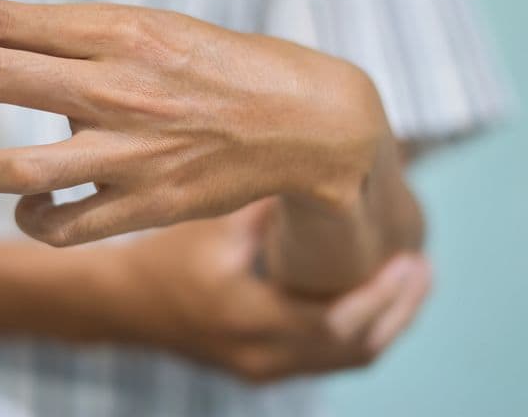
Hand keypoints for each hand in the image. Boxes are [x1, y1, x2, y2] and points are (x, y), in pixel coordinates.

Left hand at [0, 0, 388, 245]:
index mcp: (122, 32)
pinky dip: (29, 219)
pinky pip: (60, 227)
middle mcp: (118, 89)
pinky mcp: (145, 206)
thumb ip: (92, 38)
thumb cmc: (228, 68)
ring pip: (11, 167)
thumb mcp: (161, 29)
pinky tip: (30, 205)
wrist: (304, 123)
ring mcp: (129, 154)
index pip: (4, 19)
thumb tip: (21, 48)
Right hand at [101, 201, 430, 381]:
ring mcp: (263, 368)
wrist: (123, 304)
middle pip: (355, 350)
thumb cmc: (163, 259)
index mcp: (253, 319)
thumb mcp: (214, 226)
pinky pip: (323, 359)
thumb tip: (321, 176)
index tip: (413, 261)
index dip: (383, 295)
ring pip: (343, 359)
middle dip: (396, 312)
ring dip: (379, 325)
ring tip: (404, 285)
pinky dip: (352, 334)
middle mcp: (264, 356)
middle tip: (421, 271)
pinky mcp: (259, 366)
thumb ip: (270, 207)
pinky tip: (363, 302)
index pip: (340, 323)